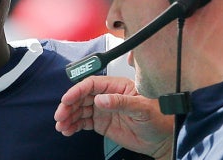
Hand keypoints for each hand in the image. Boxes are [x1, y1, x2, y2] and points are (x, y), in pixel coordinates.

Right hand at [54, 76, 173, 159]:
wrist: (162, 139)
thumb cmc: (158, 118)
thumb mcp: (142, 108)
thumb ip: (121, 102)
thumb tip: (100, 99)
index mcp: (116, 86)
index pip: (91, 85)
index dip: (76, 91)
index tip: (67, 100)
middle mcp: (106, 96)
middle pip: (81, 97)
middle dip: (68, 106)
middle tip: (60, 116)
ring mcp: (102, 109)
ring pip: (79, 110)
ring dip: (68, 116)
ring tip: (61, 125)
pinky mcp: (100, 122)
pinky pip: (82, 121)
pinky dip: (73, 125)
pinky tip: (67, 130)